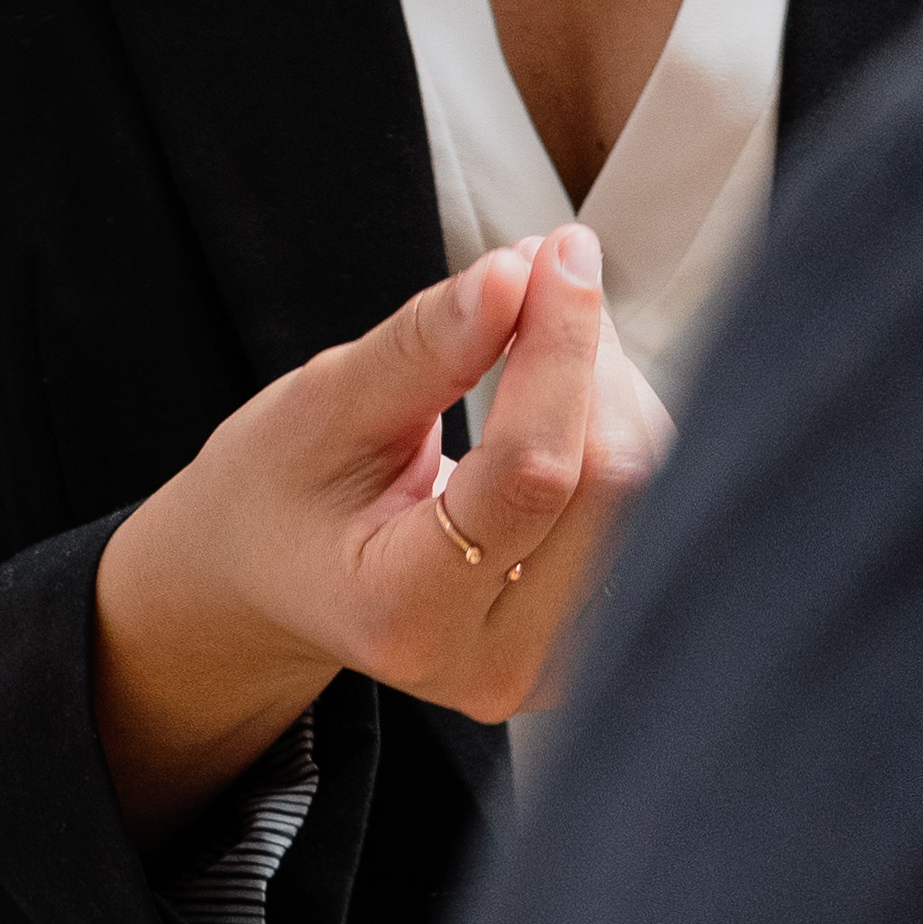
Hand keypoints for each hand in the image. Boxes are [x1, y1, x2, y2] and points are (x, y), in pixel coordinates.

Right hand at [92, 226, 674, 840]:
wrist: (272, 582)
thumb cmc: (281, 494)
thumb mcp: (319, 410)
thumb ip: (422, 348)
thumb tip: (518, 274)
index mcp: (404, 616)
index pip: (529, 475)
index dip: (557, 350)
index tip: (554, 252)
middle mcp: (495, 666)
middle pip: (607, 487)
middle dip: (589, 357)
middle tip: (542, 266)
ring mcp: (554, 671)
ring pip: (647, 498)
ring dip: (612, 385)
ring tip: (537, 324)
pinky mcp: (595, 645)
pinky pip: (649, 516)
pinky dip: (620, 428)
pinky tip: (567, 390)